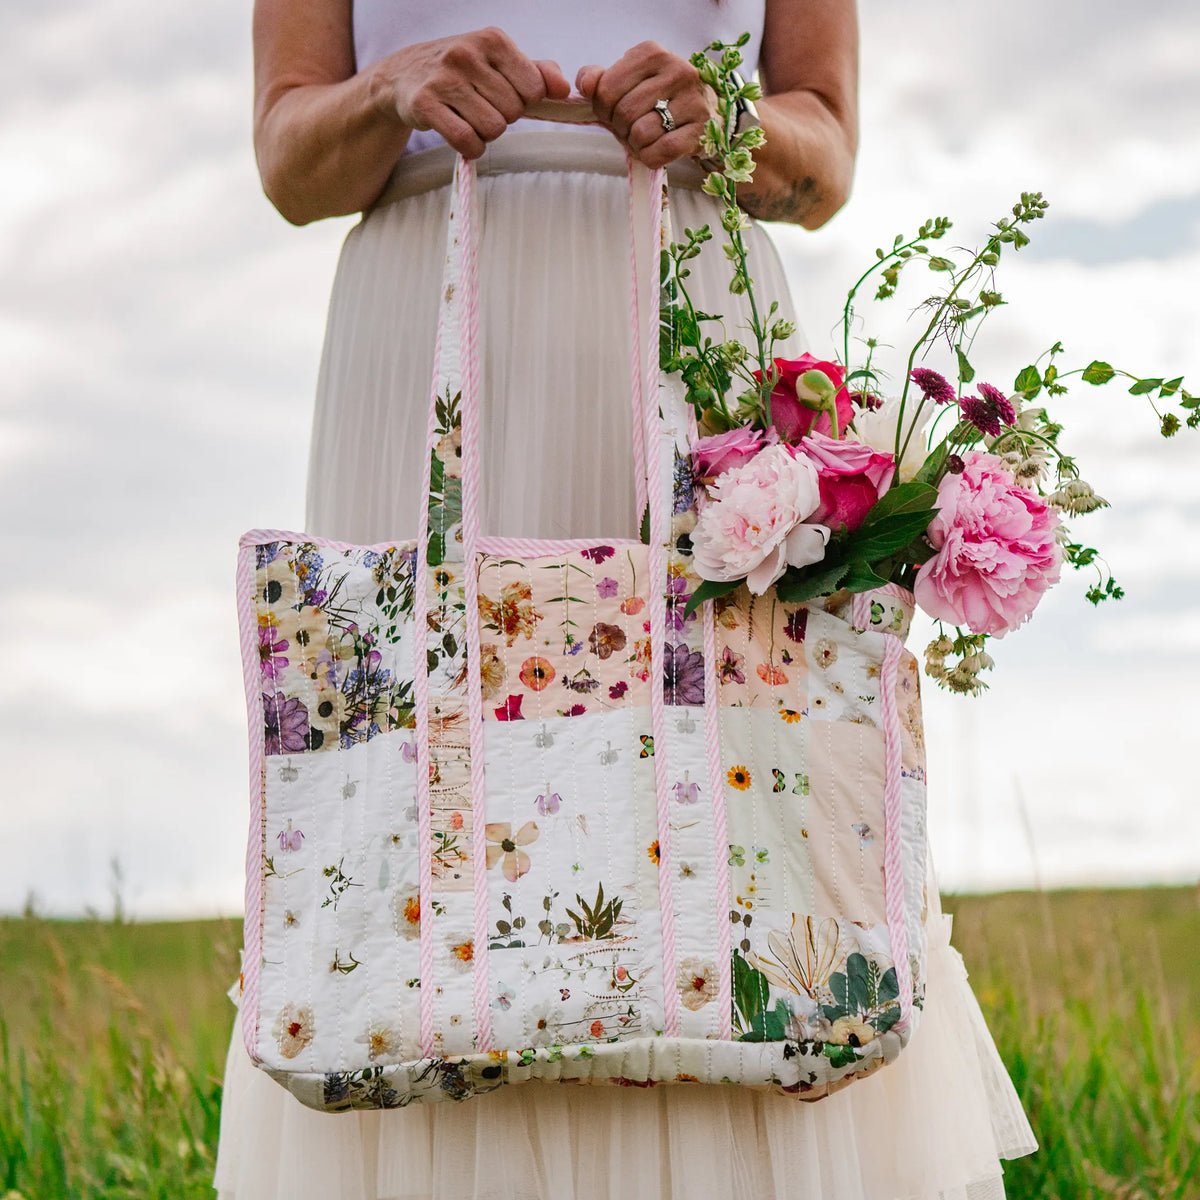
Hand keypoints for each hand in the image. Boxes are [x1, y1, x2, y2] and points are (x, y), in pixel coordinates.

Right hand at [377, 27, 570, 158]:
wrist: (403, 75)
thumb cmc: (461, 70)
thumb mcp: (498, 61)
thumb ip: (536, 72)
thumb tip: (564, 88)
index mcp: (492, 39)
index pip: (535, 89)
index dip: (524, 101)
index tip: (504, 95)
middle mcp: (467, 53)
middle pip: (514, 112)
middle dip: (503, 117)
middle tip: (482, 107)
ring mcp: (444, 78)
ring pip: (493, 128)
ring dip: (486, 134)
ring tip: (470, 119)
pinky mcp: (425, 104)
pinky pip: (466, 141)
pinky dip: (471, 148)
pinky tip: (463, 138)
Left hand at [576, 42, 717, 167]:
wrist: (704, 112)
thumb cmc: (656, 97)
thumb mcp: (626, 81)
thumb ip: (600, 80)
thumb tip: (585, 85)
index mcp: (651, 53)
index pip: (607, 89)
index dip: (603, 110)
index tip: (613, 113)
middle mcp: (675, 70)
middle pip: (624, 113)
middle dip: (620, 129)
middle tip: (629, 129)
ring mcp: (692, 98)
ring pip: (642, 133)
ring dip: (636, 145)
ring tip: (644, 139)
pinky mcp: (700, 128)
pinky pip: (662, 150)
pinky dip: (652, 157)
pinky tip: (656, 150)